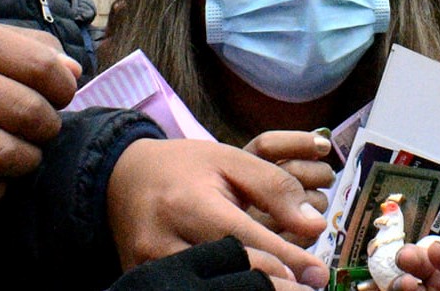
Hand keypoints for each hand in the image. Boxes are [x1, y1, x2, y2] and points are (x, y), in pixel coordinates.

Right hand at [0, 17, 81, 206]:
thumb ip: (37, 48)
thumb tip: (75, 74)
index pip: (41, 67)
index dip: (64, 88)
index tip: (60, 97)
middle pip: (26, 113)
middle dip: (49, 128)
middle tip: (42, 129)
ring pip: (3, 155)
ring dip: (27, 160)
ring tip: (24, 152)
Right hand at [106, 138, 329, 289]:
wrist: (121, 179)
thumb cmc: (183, 168)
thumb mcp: (231, 161)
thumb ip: (274, 187)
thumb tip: (314, 225)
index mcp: (189, 205)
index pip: (247, 240)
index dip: (287, 260)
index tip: (318, 273)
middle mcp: (164, 242)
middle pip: (230, 274)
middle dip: (274, 285)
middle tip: (307, 288)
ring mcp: (149, 267)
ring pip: (211, 289)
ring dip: (253, 290)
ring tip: (287, 288)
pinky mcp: (143, 281)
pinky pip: (192, 289)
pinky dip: (223, 288)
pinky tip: (251, 286)